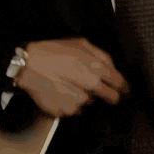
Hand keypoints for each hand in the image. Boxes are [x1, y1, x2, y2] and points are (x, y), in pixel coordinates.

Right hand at [14, 37, 128, 117]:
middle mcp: (90, 86)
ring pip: (91, 103)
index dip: (124, 87)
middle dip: (110, 95)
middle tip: (100, 88)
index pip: (120, 84)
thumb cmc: (53, 51)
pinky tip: (62, 90)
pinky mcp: (65, 111)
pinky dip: (72, 103)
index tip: (124, 89)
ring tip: (71, 84)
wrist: (28, 64)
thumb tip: (113, 68)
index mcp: (96, 68)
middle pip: (111, 98)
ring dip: (86, 96)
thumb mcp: (82, 43)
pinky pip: (75, 109)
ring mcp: (77, 101)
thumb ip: (103, 56)